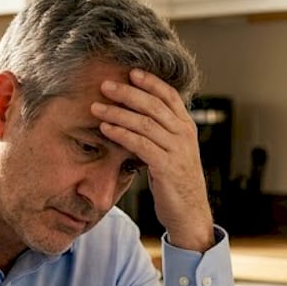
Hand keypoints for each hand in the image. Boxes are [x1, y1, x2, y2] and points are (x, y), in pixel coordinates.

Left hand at [93, 69, 214, 251]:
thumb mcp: (172, 152)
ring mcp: (177, 150)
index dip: (151, 82)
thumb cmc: (176, 182)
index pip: (170, 96)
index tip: (131, 71)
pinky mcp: (167, 166)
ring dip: (118, 112)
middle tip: (105, 85)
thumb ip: (161, 133)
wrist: (190, 213)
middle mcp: (184, 135)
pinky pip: (140, 144)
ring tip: (96, 106)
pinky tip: (106, 128)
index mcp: (186, 128)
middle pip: (154, 105)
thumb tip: (138, 116)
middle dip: (128, 92)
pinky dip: (121, 133)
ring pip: (144, 122)